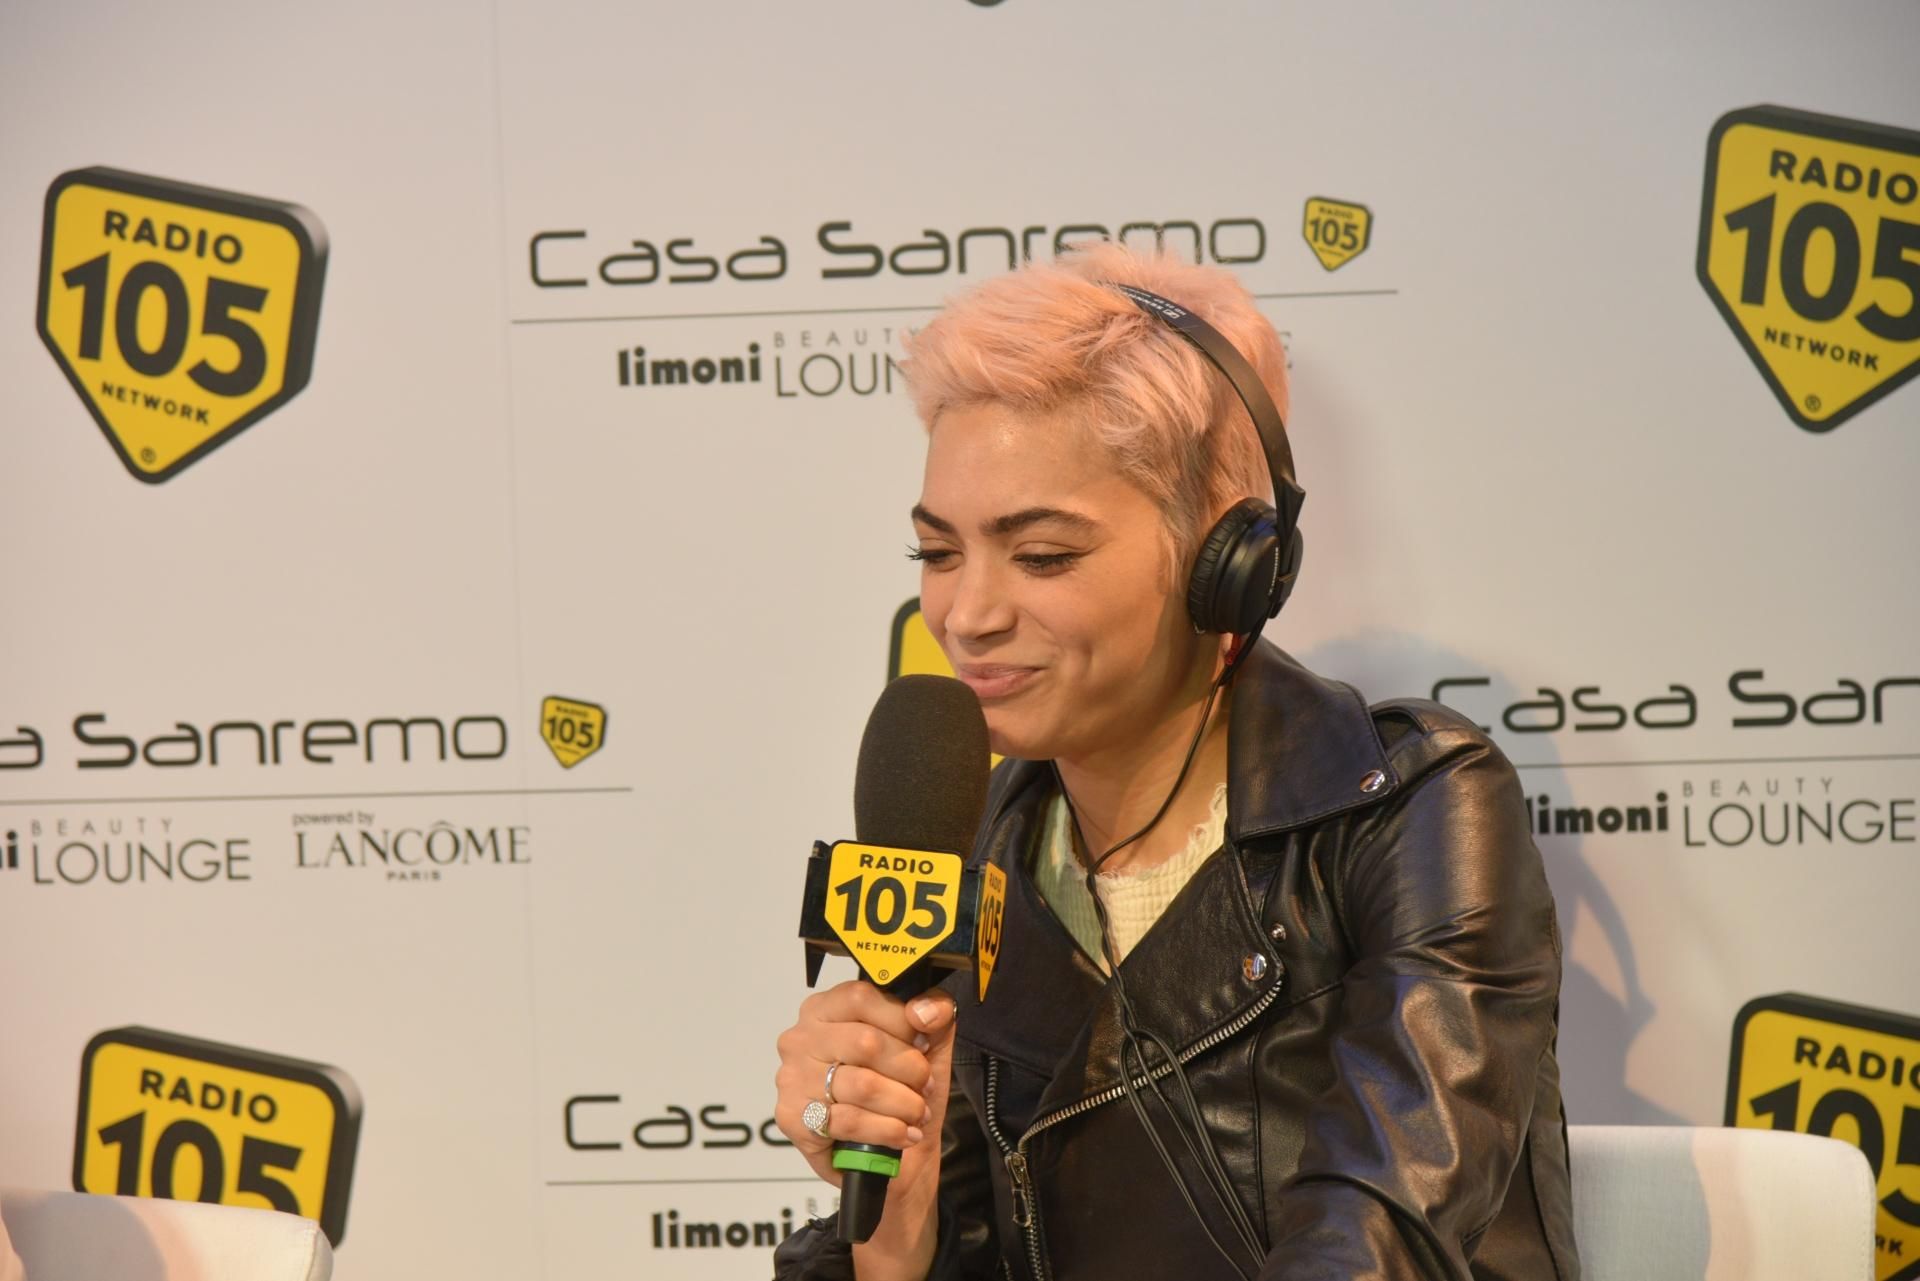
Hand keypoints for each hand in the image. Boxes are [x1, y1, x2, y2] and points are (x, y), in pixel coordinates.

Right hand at [773, 980, 957, 1190]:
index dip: (900, 1021)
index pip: (861, 998)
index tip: (923, 1042)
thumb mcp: (927, 1042)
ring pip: (861, 1085)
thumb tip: (924, 1012)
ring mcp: (793, 1078)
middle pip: (865, 1042)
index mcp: (825, 1009)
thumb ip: (934, 1011)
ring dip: (903, 1103)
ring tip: (918, 1113)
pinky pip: (850, 1121)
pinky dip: (886, 1130)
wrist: (890, 1152)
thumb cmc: (899, 1088)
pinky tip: (903, 1133)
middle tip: (924, 1086)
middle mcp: (801, 1039)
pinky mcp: (794, 1118)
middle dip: (908, 1069)